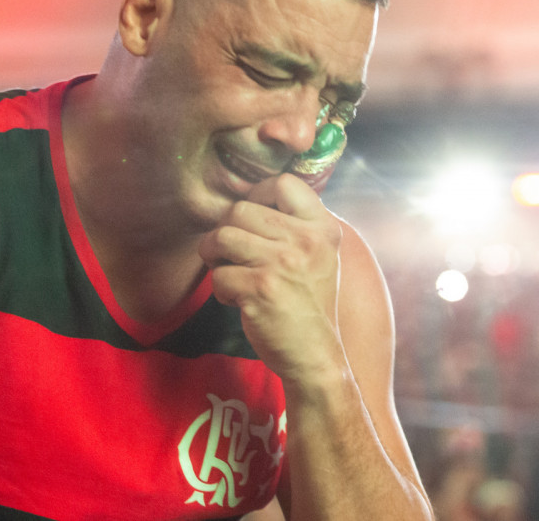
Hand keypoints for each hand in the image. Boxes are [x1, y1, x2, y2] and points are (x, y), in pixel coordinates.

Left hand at [199, 173, 346, 389]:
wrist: (315, 355)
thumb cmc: (309, 303)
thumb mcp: (320, 256)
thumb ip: (295, 225)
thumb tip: (250, 197)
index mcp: (323, 228)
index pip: (284, 183)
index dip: (258, 194)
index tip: (252, 218)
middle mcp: (306, 241)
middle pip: (241, 209)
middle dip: (226, 231)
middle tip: (231, 254)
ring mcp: (283, 264)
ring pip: (222, 237)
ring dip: (216, 257)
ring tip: (230, 273)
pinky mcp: (260, 289)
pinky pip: (218, 275)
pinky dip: (221, 289)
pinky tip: (238, 300)